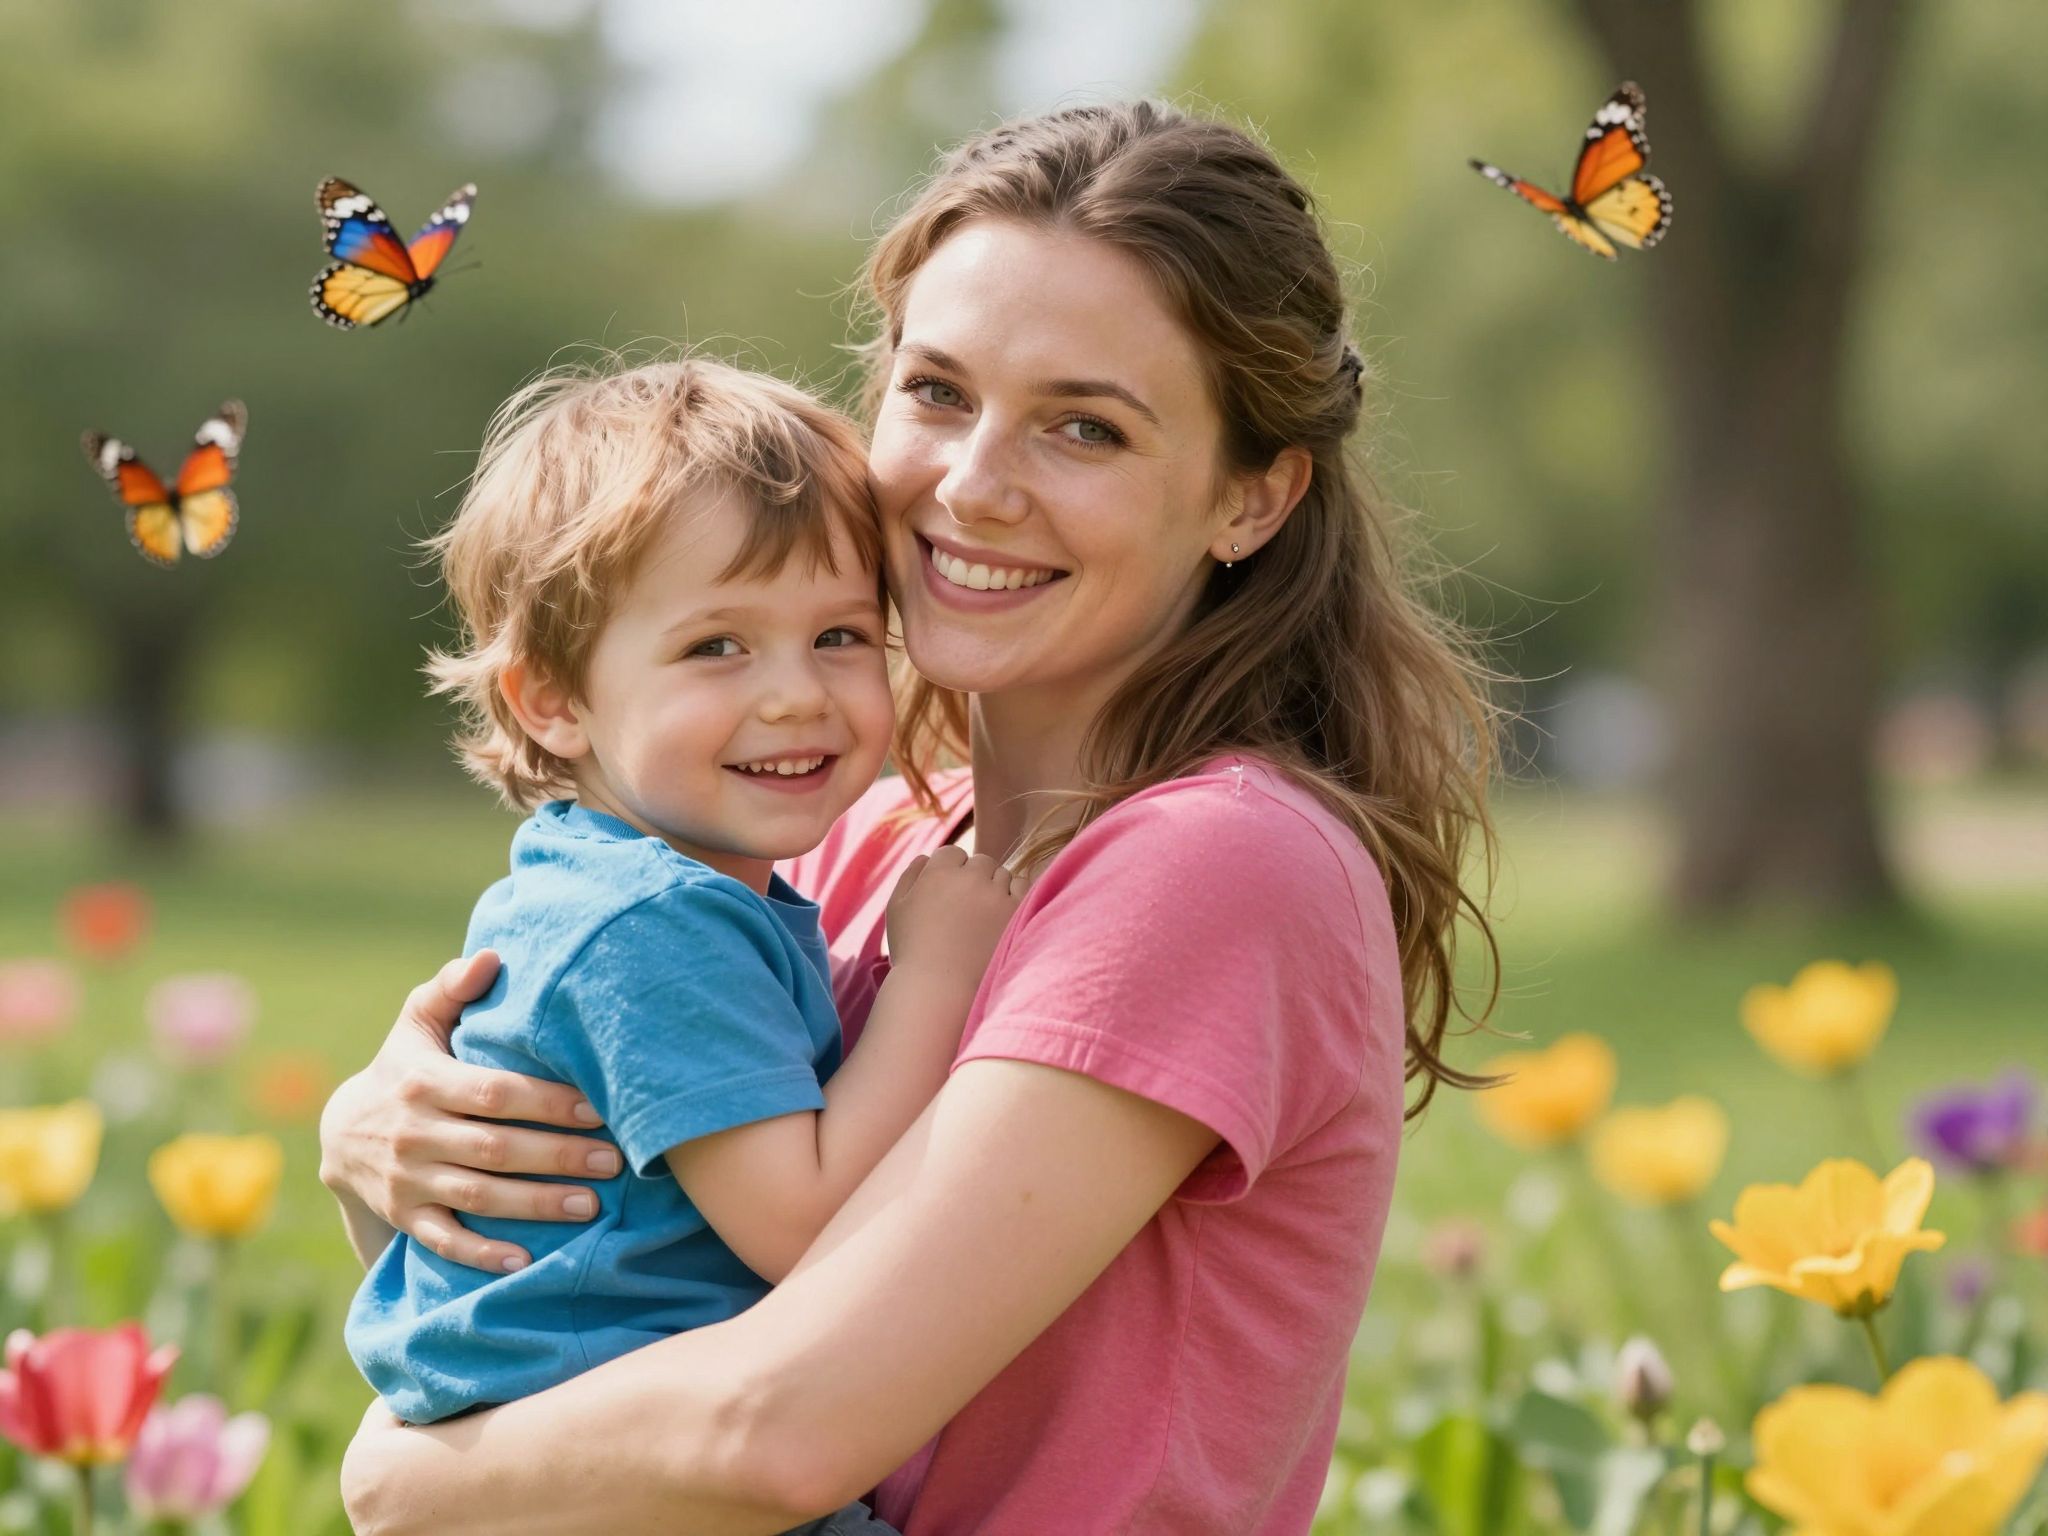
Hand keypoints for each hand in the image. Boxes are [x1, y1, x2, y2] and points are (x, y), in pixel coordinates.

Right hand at [318, 950, 623, 1271]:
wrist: (340, 1134)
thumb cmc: (405, 1067)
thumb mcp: (417, 1022)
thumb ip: (452, 989)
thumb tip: (492, 956)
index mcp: (425, 1081)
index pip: (494, 1093)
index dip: (547, 1101)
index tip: (601, 1107)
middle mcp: (415, 1132)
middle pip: (495, 1148)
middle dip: (557, 1155)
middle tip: (614, 1161)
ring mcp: (408, 1179)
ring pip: (478, 1195)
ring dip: (535, 1204)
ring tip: (591, 1204)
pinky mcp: (406, 1216)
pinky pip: (445, 1240)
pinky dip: (482, 1253)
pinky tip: (526, 1261)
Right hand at [883, 846, 1027, 1006]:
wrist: (940, 990)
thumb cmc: (914, 952)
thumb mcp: (898, 909)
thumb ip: (910, 875)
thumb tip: (926, 857)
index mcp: (938, 872)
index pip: (953, 853)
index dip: (950, 872)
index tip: (948, 897)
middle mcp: (969, 877)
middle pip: (980, 862)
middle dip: (975, 878)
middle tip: (967, 909)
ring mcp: (996, 894)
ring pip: (1003, 874)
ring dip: (996, 888)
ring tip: (983, 919)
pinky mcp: (1016, 911)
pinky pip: (1023, 887)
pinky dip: (1015, 896)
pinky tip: (1002, 917)